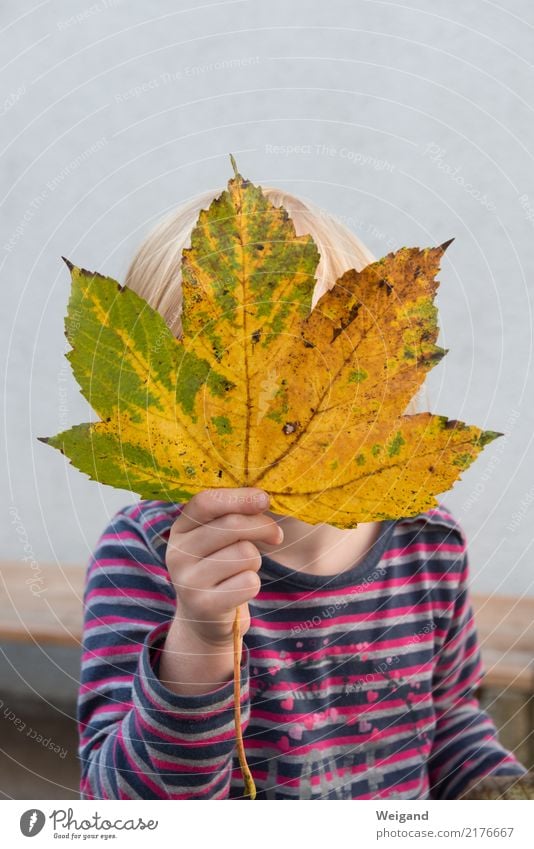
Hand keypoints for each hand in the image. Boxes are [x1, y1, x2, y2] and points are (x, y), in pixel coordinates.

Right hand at [165, 487, 282, 646]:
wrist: (204, 619)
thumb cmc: (219, 567)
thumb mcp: (218, 538)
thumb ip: (233, 516)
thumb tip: (262, 499)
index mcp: (180, 529)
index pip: (206, 502)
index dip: (239, 497)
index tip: (265, 499)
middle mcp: (177, 553)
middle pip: (231, 525)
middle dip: (262, 526)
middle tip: (276, 535)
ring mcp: (188, 581)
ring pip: (245, 553)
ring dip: (255, 560)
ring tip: (243, 569)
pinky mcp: (204, 605)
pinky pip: (248, 582)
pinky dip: (252, 584)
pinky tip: (239, 590)